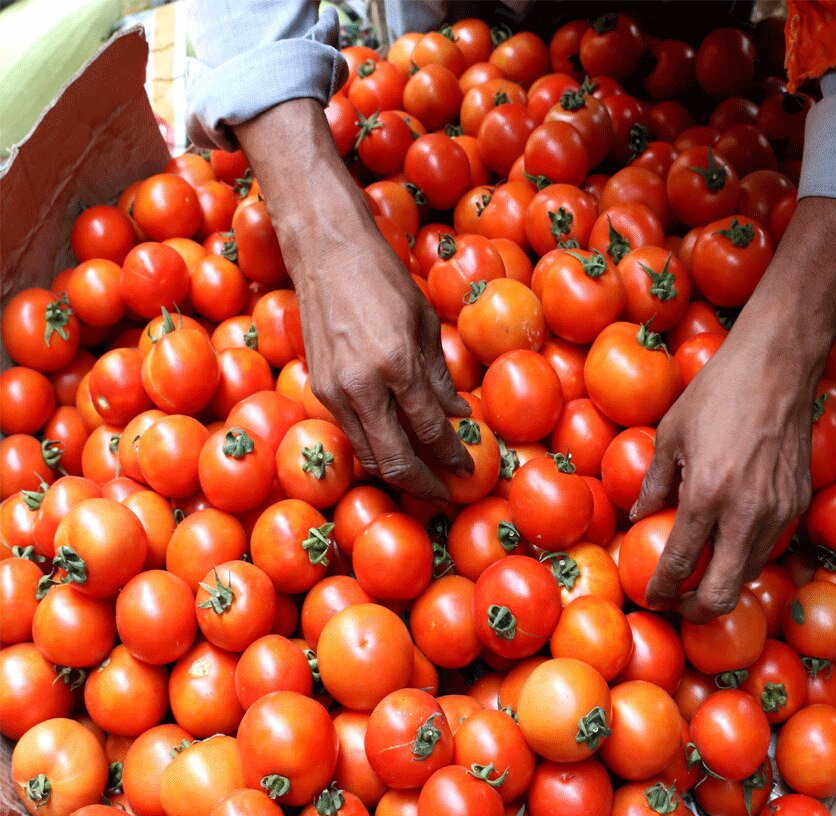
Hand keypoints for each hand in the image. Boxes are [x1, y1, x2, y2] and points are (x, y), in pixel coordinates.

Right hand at [291, 230, 472, 500]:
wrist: (325, 251)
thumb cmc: (383, 278)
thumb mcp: (424, 322)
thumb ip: (440, 375)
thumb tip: (458, 415)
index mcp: (396, 364)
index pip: (430, 430)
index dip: (452, 457)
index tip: (468, 471)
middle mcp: (362, 386)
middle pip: (394, 459)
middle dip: (423, 485)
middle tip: (445, 497)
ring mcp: (335, 391)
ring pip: (368, 455)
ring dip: (398, 475)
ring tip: (425, 482)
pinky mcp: (320, 389)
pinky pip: (353, 434)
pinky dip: (376, 450)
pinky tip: (398, 452)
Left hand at [632, 318, 819, 622]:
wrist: (779, 366)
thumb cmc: (718, 391)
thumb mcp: (671, 432)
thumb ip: (654, 482)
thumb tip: (637, 516)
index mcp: (708, 494)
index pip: (680, 563)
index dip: (662, 590)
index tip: (651, 598)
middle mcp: (747, 512)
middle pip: (722, 592)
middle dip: (697, 610)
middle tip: (679, 604)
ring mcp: (779, 511)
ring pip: (749, 573)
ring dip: (723, 581)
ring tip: (702, 573)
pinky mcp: (799, 502)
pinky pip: (769, 545)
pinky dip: (746, 553)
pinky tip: (729, 539)